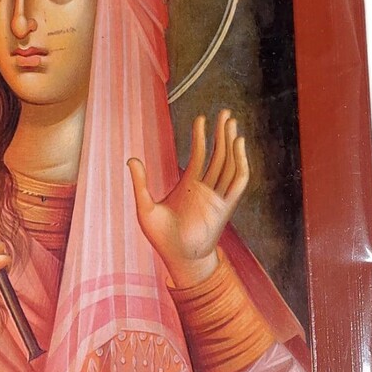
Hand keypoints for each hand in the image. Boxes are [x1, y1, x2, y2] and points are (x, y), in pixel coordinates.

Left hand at [127, 110, 249, 287]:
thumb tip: (131, 159)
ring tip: (232, 124)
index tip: (201, 119)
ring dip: (232, 144)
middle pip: (218, 154)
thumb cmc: (161, 237)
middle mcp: (206, 188)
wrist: (178, 258)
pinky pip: (237, 182)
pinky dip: (241, 164)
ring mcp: (217, 196)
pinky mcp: (225, 207)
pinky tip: (239, 148)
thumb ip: (140, 183)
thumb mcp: (145, 207)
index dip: (201, 136)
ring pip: (228, 164)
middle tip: (225, 113)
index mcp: (189, 184)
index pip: (199, 154)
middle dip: (222, 133)